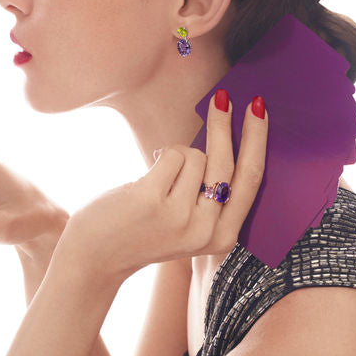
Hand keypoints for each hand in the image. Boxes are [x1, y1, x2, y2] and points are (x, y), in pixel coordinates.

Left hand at [59, 92, 267, 284]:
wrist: (97, 258)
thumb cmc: (144, 233)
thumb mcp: (190, 227)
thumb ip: (211, 199)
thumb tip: (227, 142)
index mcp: (222, 238)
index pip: (251, 181)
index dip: (257, 141)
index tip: (258, 108)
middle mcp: (206, 230)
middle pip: (229, 163)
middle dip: (229, 125)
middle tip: (224, 96)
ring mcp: (180, 217)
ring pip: (196, 156)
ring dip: (177, 157)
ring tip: (159, 181)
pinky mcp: (153, 201)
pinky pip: (171, 155)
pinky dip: (160, 160)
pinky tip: (144, 183)